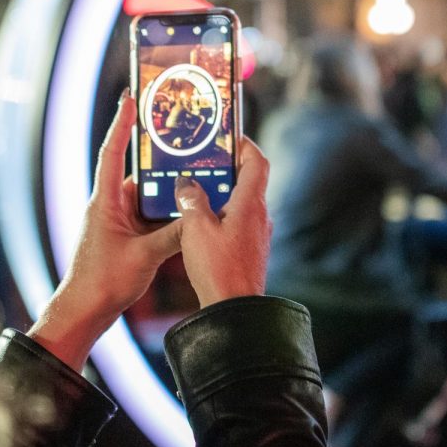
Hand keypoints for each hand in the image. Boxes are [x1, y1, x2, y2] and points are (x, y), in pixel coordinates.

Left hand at [29, 91, 182, 368]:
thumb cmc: (102, 283)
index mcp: (105, 201)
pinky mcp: (125, 235)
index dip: (122, 123)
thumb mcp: (145, 256)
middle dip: (159, 157)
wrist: (84, 312)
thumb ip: (173, 234)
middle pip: (137, 171)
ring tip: (195, 172)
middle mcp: (109, 205)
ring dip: (168, 188)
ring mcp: (117, 220)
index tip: (131, 97)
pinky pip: (149, 214)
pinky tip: (188, 209)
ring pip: (147, 195)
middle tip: (183, 136)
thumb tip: (199, 216)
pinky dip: (167, 211)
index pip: (112, 152)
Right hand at [174, 138, 271, 306]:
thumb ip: (191, 200)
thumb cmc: (218, 269)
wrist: (234, 310)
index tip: (228, 136)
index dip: (244, 145)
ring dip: (220, 193)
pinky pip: (237, 223)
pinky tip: (199, 222)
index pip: (257, 162)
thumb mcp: (196, 228)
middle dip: (225, 168)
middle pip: (248, 180)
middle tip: (202, 162)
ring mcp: (257, 234)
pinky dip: (221, 215)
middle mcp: (260, 216)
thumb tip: (186, 184)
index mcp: (251, 204)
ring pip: (241, 203)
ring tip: (194, 190)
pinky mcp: (250, 250)